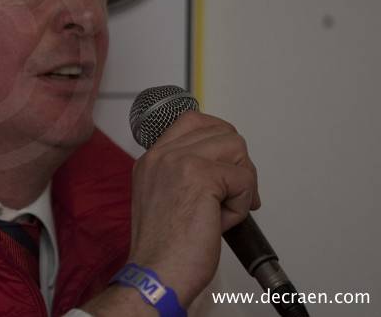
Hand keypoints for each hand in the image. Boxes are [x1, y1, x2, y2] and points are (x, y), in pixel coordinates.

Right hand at [127, 111, 259, 306]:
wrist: (157, 273)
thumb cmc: (164, 249)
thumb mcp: (164, 199)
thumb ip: (184, 175)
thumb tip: (224, 169)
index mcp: (152, 159)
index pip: (193, 121)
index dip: (219, 139)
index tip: (226, 167)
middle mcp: (162, 155)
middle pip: (222, 132)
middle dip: (237, 164)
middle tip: (232, 195)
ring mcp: (180, 162)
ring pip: (236, 148)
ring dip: (241, 182)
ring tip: (224, 208)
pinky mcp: (200, 176)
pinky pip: (244, 179)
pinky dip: (242, 204)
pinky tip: (222, 221)